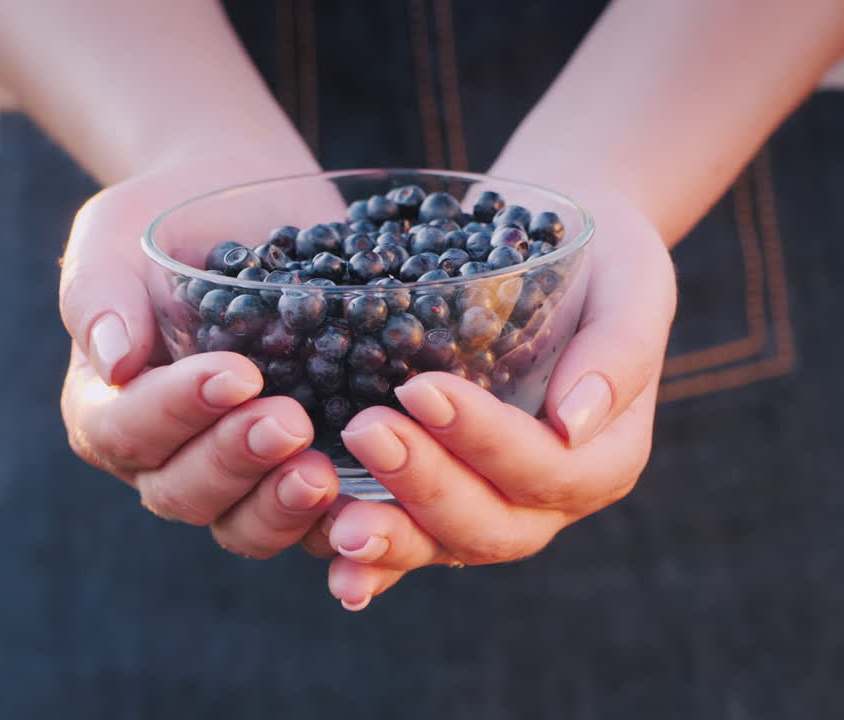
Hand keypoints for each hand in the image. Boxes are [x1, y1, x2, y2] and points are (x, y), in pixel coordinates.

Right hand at [59, 154, 343, 558]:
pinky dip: (339, 524)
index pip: (126, 430)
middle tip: (290, 423)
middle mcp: (164, 457)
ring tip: (324, 472)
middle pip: (183, 492)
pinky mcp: (297, 473)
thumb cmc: (166, 220)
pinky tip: (371, 506)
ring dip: (282, 507)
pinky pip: (313, 525)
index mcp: (107, 407)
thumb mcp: (115, 235)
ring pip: (244, 525)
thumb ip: (99, 292)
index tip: (235, 374)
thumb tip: (112, 360)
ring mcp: (234, 476)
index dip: (177, 413)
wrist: (242, 208)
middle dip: (236, 462)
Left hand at [300, 192, 676, 609]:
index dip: (485, 441)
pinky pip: (408, 542)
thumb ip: (618, 350)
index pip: (548, 470)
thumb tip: (575, 422)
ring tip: (338, 525)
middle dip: (425, 486)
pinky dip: (372, 564)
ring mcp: (491, 506)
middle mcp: (549, 499)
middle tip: (366, 432)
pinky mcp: (438, 498)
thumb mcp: (630, 282)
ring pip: (443, 546)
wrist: (555, 251)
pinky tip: (333, 566)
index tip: (420, 388)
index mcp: (605, 456)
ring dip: (391, 539)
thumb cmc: (602, 259)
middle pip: (491, 524)